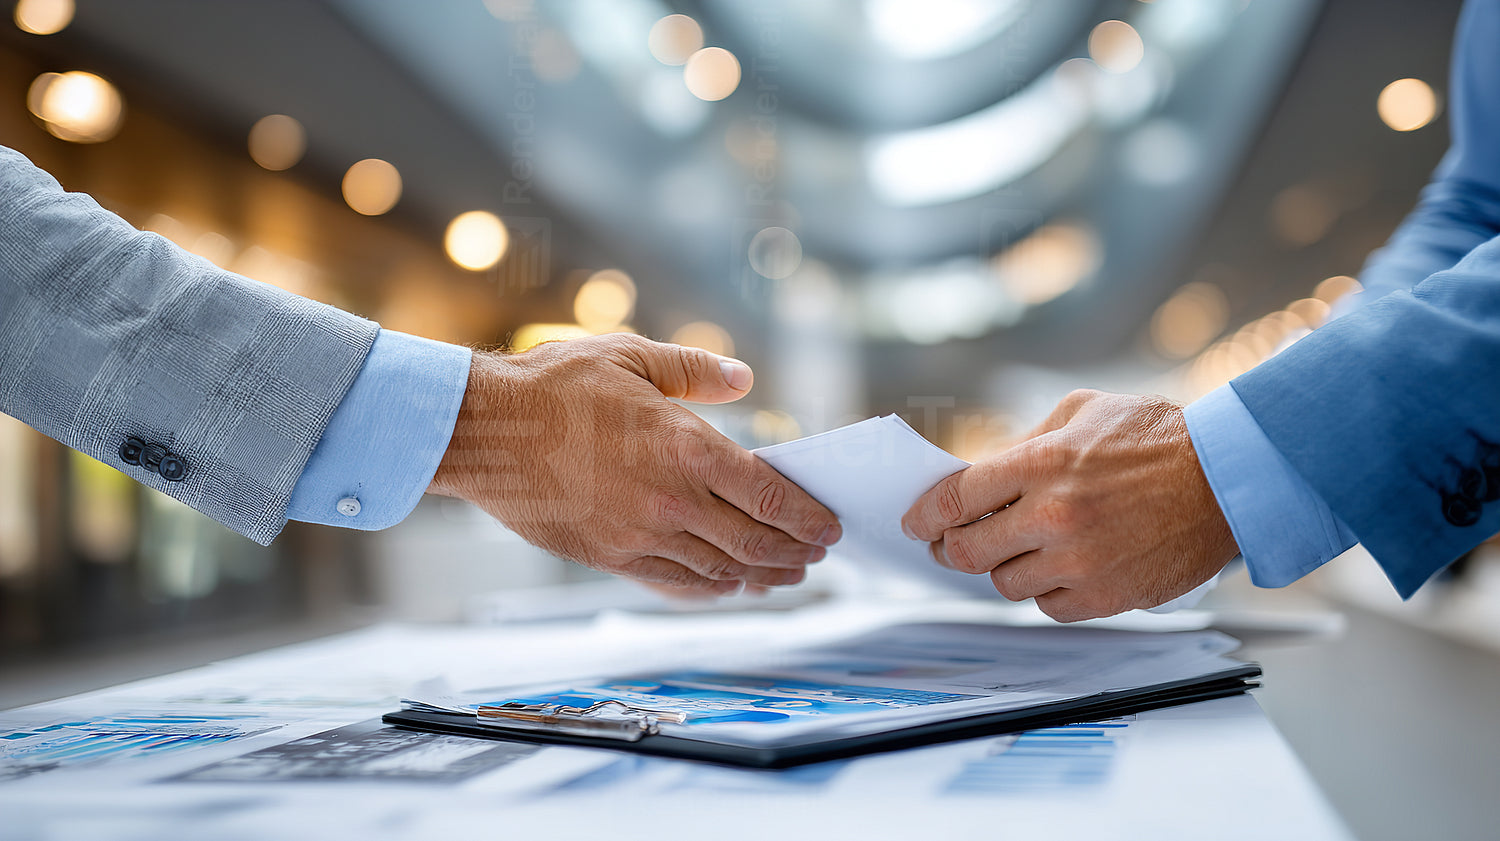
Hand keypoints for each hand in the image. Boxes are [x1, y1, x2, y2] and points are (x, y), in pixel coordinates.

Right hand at [429, 334, 840, 596]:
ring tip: (782, 575)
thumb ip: (695, 370)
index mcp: (686, 446)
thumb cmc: (554, 386)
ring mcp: (640, 534)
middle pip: (754, 542)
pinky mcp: (609, 556)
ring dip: (759, 576)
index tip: (829, 526)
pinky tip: (724, 585)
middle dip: (795, 552)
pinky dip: (708, 588)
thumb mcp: (632, 355)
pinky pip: (673, 582)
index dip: (808, 517)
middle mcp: (671, 499)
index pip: (769, 495)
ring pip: (719, 570)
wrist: (485, 430)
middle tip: (817, 555)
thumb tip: (743, 381)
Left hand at [901, 390, 1237, 621]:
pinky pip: (1047, 605)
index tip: (916, 523)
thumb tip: (980, 475)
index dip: (925, 515)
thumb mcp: (1081, 413)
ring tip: (1017, 548)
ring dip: (1003, 567)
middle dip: (951, 547)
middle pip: (967, 551)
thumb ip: (1025, 444)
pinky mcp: (1105, 596)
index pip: (954, 499)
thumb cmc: (1156, 438)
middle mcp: (1052, 516)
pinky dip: (1045, 590)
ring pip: (1005, 583)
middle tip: (950, 543)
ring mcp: (1078, 561)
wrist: (1228, 478)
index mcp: (1039, 464)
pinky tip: (1058, 567)